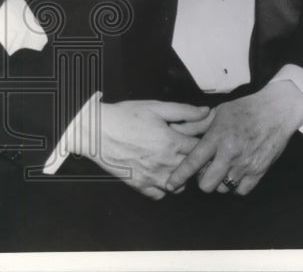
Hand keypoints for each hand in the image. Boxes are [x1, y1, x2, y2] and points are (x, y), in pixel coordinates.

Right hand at [78, 100, 211, 198]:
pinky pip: (159, 195)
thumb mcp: (157, 107)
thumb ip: (184, 111)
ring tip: (177, 165)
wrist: (95, 131)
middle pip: (192, 169)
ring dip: (181, 177)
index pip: (200, 149)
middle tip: (191, 154)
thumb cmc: (125, 116)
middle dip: (195, 161)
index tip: (202, 141)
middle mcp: (164, 162)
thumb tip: (206, 111)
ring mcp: (151, 176)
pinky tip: (161, 175)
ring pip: (178, 186)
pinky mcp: (138, 185)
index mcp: (172, 142)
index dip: (204, 144)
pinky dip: (163, 188)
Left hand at [166, 80, 302, 195]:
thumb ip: (198, 124)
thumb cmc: (247, 109)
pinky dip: (237, 186)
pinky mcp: (260, 170)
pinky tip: (237, 174)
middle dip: (203, 180)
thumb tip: (176, 130)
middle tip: (207, 170)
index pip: (193, 162)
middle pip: (206, 184)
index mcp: (218, 137)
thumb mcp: (220, 111)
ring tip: (225, 169)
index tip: (170, 184)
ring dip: (220, 181)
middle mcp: (230, 153)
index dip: (179, 176)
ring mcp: (246, 164)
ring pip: (223, 188)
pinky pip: (241, 190)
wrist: (278, 110)